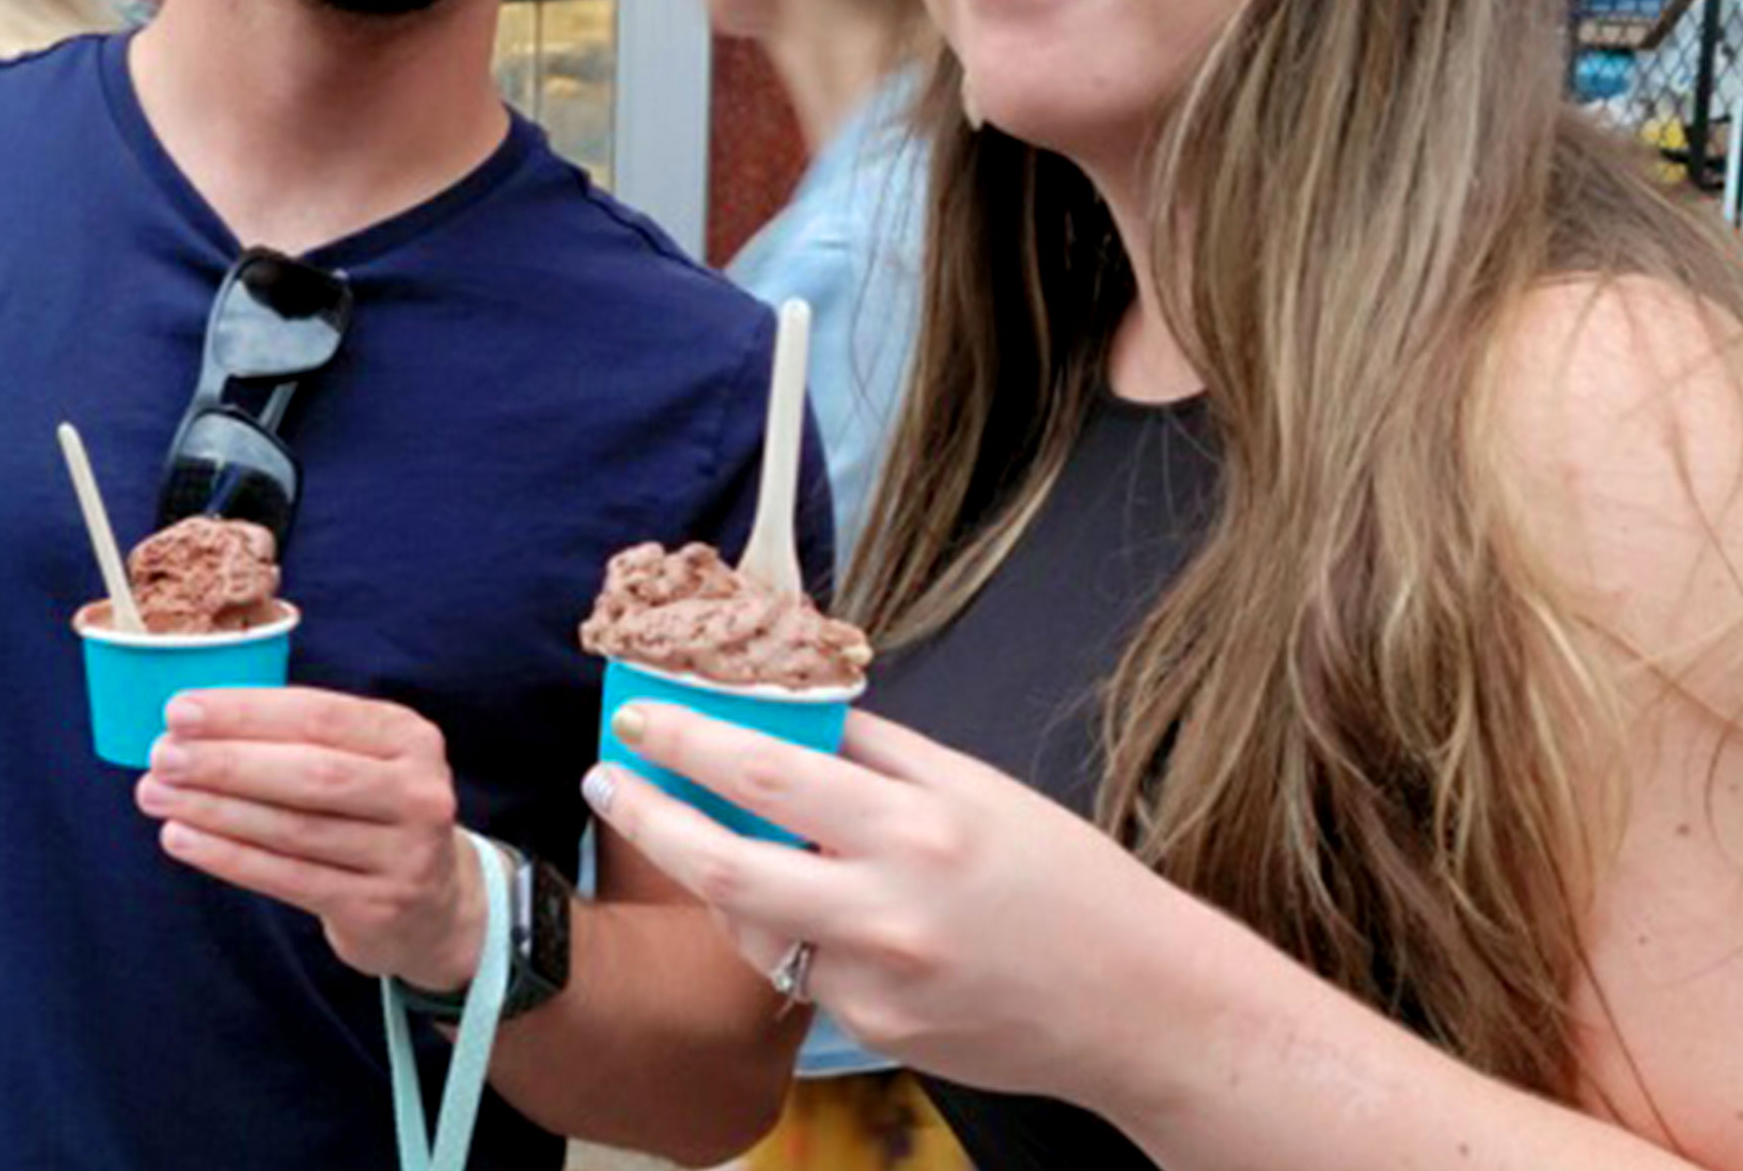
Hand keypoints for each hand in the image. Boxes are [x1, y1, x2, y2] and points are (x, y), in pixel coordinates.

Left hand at [136, 688, 486, 990]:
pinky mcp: (376, 907)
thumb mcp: (362, 760)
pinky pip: (287, 879)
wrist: (434, 905)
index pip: (320, 715)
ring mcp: (403, 855)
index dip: (246, 712)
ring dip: (214, 810)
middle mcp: (418, 793)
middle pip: (310, 774)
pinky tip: (181, 838)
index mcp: (409, 738)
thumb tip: (193, 723)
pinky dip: (227, 857)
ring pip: (292, 829)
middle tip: (162, 756)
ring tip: (156, 794)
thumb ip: (297, 736)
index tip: (180, 711)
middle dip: (226, 763)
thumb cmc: (371, 812)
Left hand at [582, 703, 1182, 1108]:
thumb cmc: (1065, 880)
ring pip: (753, 928)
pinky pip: (799, 973)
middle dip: (651, 819)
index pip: (770, 775)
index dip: (690, 741)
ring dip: (718, 879)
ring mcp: (877, 983)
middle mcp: (888, 910)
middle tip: (606, 780)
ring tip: (713, 836)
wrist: (1136, 1004)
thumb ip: (879, 755)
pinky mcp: (877, 1031)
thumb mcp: (978, 790)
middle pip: (727, 868)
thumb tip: (790, 711)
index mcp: (917, 828)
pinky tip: (813, 908)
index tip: (639, 717)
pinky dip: (786, 933)